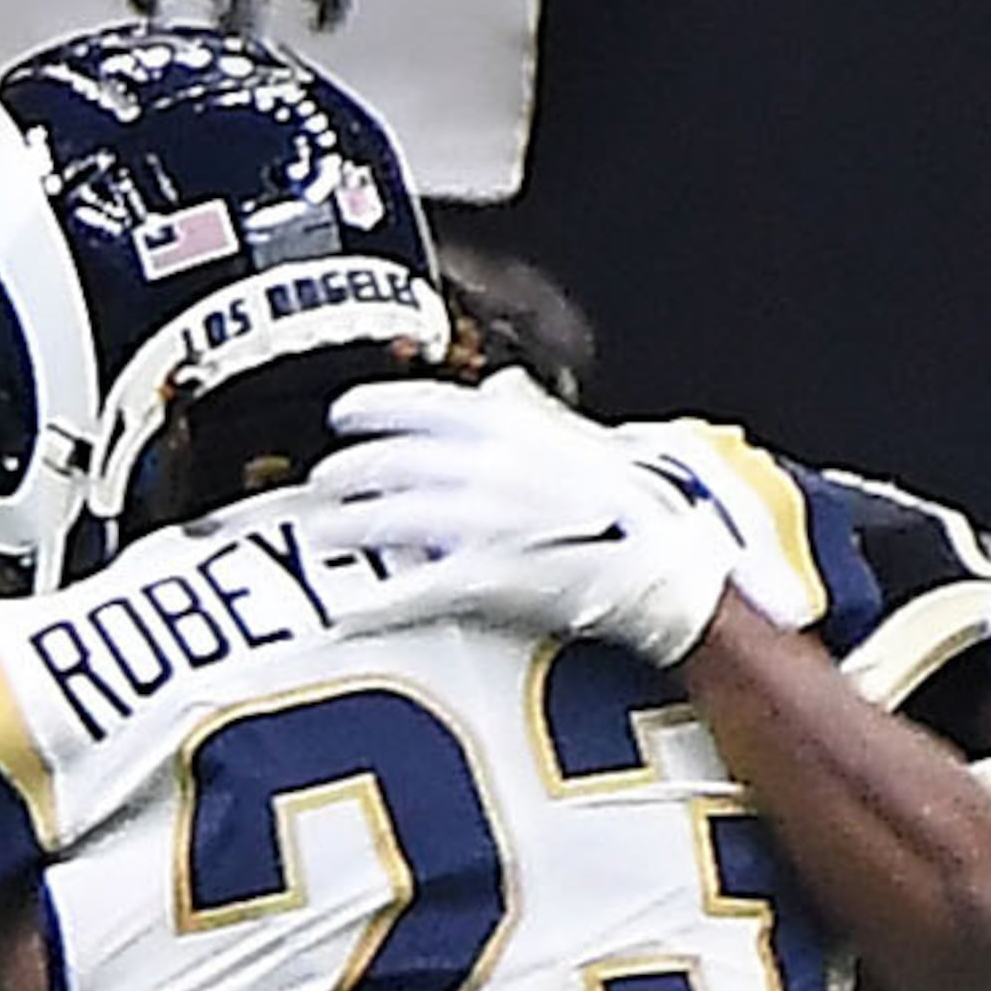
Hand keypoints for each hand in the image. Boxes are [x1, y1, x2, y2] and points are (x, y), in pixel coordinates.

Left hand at [305, 371, 792, 662]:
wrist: (669, 563)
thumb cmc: (630, 502)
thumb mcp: (581, 435)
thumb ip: (532, 408)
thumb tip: (504, 379)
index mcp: (512, 425)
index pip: (424, 403)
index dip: (374, 406)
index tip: (340, 413)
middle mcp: (491, 465)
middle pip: (394, 462)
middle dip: (348, 473)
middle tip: (321, 483)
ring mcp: (487, 520)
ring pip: (395, 520)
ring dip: (350, 528)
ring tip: (322, 535)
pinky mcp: (492, 577)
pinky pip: (418, 588)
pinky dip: (378, 602)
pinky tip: (349, 611)